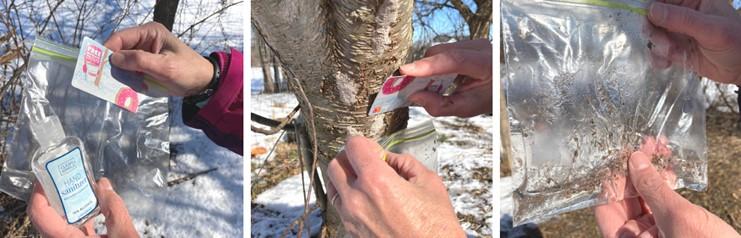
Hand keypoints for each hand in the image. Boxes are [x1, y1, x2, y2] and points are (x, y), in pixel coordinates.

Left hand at [28, 178, 138, 237]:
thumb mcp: (125, 235)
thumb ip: (115, 209)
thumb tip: (103, 185)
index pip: (40, 215)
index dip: (40, 193)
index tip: (48, 177)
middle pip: (45, 218)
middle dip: (55, 196)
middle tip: (67, 178)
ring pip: (56, 226)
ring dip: (66, 207)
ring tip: (81, 189)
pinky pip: (68, 232)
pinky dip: (76, 219)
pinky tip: (92, 209)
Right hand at [104, 22, 212, 95]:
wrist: (203, 83)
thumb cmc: (189, 71)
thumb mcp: (165, 67)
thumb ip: (140, 61)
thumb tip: (114, 58)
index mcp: (150, 33)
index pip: (121, 37)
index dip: (108, 50)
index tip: (98, 66)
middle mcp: (145, 39)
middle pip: (119, 49)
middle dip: (112, 64)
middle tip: (104, 79)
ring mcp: (145, 52)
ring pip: (122, 61)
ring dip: (120, 73)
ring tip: (118, 86)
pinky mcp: (146, 64)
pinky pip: (130, 70)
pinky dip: (127, 78)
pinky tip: (128, 88)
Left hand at [325, 136, 463, 236]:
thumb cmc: (436, 227)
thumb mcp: (429, 183)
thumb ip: (405, 163)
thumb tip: (389, 158)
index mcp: (377, 181)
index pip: (353, 146)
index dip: (362, 141)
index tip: (372, 147)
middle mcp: (357, 199)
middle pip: (335, 165)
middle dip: (349, 158)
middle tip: (365, 160)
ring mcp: (351, 218)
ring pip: (333, 187)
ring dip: (344, 178)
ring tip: (364, 180)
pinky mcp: (351, 233)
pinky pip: (341, 208)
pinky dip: (349, 199)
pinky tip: (368, 201)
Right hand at [400, 39, 491, 116]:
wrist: (502, 84)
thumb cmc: (488, 96)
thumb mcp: (467, 107)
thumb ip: (441, 105)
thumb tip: (415, 97)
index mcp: (487, 64)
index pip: (455, 60)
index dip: (428, 66)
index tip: (406, 71)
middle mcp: (480, 47)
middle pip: (441, 53)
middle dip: (423, 69)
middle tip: (411, 87)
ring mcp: (472, 42)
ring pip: (438, 50)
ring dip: (428, 67)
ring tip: (429, 84)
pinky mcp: (465, 42)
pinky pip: (442, 50)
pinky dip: (434, 64)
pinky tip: (438, 77)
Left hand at [594, 139, 738, 237]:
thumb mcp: (677, 216)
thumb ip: (653, 188)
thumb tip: (635, 162)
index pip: (605, 207)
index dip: (610, 180)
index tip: (619, 156)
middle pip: (623, 201)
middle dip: (632, 171)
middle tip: (642, 146)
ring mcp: (652, 236)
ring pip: (642, 200)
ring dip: (648, 175)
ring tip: (657, 150)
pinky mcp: (670, 232)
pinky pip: (659, 206)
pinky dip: (662, 187)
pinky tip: (668, 169)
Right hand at [647, 0, 740, 83]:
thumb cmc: (735, 43)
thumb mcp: (711, 29)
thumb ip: (682, 19)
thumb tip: (652, 10)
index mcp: (692, 1)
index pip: (663, 0)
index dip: (649, 9)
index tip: (647, 21)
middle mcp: (682, 14)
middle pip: (652, 18)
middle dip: (655, 32)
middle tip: (666, 44)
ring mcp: (677, 32)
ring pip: (653, 35)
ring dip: (657, 47)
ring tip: (672, 54)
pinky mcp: (674, 49)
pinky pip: (656, 51)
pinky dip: (658, 58)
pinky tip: (667, 63)